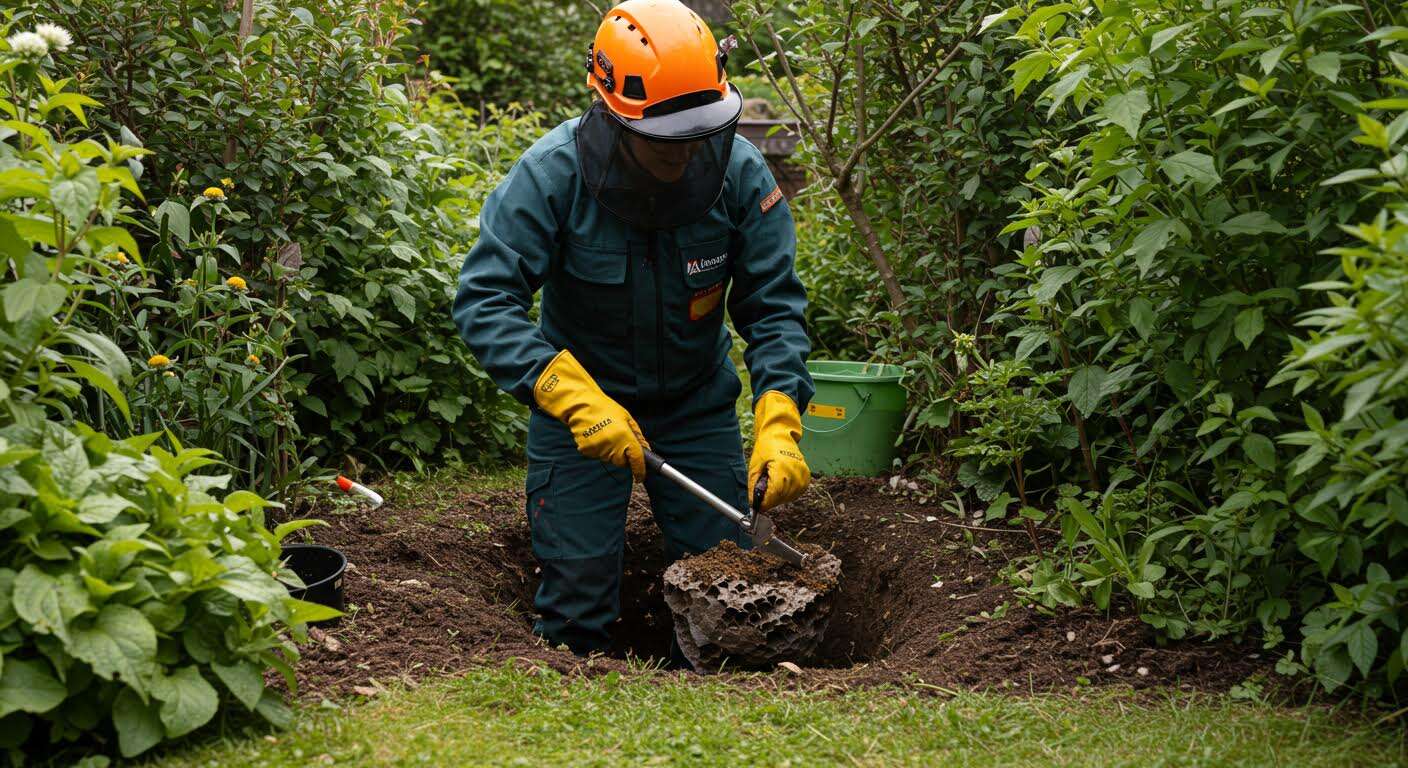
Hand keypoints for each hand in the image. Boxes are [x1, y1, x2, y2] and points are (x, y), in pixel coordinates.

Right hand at [534, 350, 649, 478]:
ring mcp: (598, 450)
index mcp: (625, 437)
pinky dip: (599, 448)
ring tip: (605, 433)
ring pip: (609, 459)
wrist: (581, 405)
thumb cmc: (605, 408)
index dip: (640, 471)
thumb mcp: (627, 418)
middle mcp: (612, 446)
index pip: (636, 460)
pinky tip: (596, 435)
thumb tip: (645, 450)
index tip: (641, 477)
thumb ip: (638, 436)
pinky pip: (597, 455)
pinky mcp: (587, 451)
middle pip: (622, 462)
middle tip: (619, 438)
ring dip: (610, 451)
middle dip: (623, 455)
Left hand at [748, 390, 809, 509]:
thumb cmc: (766, 448)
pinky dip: (786, 492)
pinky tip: (780, 484)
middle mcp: (796, 473)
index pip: (773, 496)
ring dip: (778, 496)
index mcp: (782, 469)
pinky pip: (795, 493)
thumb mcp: (754, 467)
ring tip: (771, 483)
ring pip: (788, 497)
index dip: (763, 503)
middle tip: (761, 491)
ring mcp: (803, 476)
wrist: (780, 435)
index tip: (756, 505)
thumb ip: (753, 487)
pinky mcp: (806, 478)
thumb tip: (753, 503)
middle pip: (781, 498)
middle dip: (769, 499)